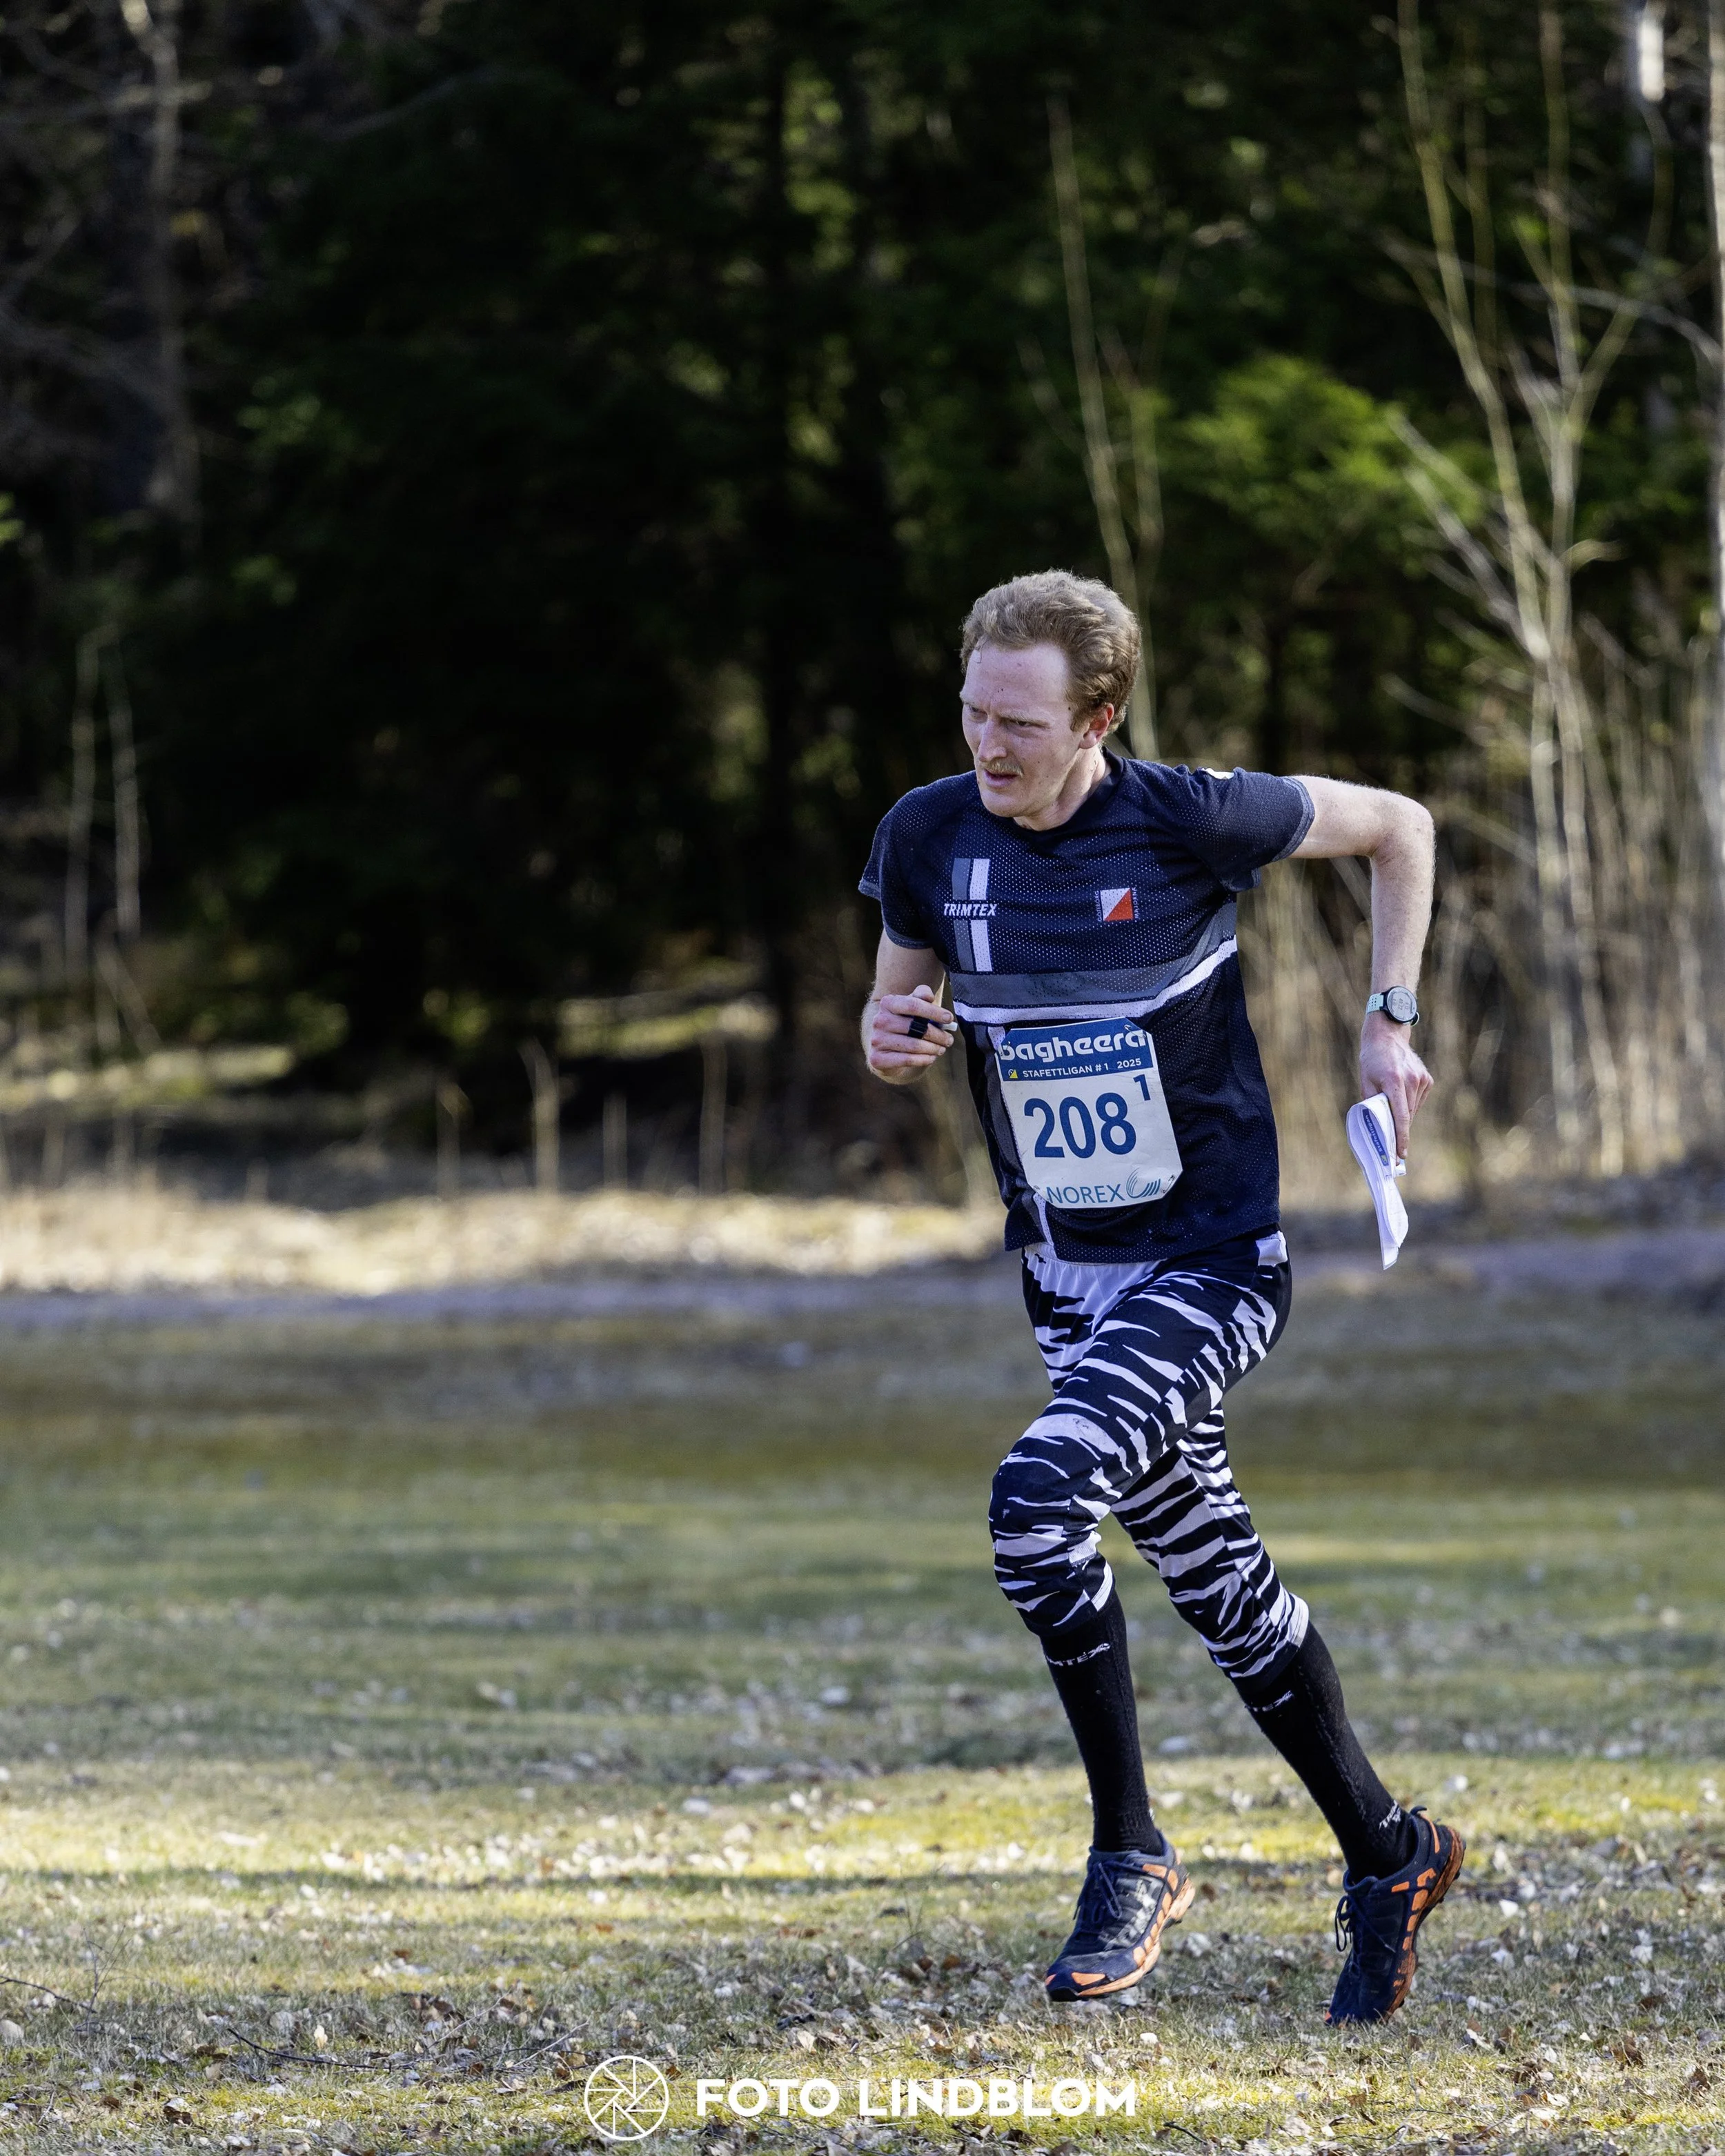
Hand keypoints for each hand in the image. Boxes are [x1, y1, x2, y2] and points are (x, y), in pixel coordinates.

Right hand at [867, 985, 956, 1083]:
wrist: (885, 1046)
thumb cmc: (904, 1022)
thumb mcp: (911, 1005)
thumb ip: (921, 995)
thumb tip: (929, 997)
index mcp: (887, 1003)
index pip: (913, 1005)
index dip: (933, 1012)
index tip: (948, 1018)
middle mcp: (879, 1021)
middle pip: (916, 1027)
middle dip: (938, 1035)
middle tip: (949, 1039)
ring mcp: (877, 1040)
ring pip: (914, 1045)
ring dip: (933, 1048)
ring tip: (941, 1049)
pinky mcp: (878, 1058)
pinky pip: (907, 1060)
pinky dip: (924, 1059)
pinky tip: (931, 1057)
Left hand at [1359, 1010, 1431, 1156]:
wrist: (1387, 1036)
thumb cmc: (1372, 1060)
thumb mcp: (1365, 1081)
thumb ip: (1372, 1103)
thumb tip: (1378, 1127)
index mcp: (1394, 1081)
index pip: (1400, 1116)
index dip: (1401, 1138)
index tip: (1401, 1154)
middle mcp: (1411, 1080)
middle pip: (1407, 1115)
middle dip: (1400, 1131)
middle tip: (1393, 1146)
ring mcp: (1422, 1079)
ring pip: (1414, 1109)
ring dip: (1404, 1116)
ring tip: (1392, 1110)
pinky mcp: (1427, 1079)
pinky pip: (1418, 1101)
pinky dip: (1410, 1104)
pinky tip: (1401, 1095)